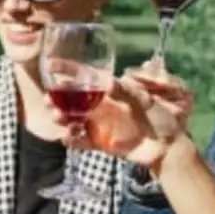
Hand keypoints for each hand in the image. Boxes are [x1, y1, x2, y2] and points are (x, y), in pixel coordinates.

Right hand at [51, 63, 193, 169]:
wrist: (166, 147)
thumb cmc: (160, 118)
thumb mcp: (146, 100)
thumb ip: (127, 92)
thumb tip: (108, 83)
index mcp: (110, 91)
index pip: (86, 77)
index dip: (68, 70)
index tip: (51, 66)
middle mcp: (100, 106)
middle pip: (73, 99)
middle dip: (58, 98)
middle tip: (48, 100)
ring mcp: (98, 124)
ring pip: (72, 118)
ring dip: (61, 117)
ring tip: (56, 117)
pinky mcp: (100, 142)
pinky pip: (80, 140)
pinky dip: (71, 139)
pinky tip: (66, 137)